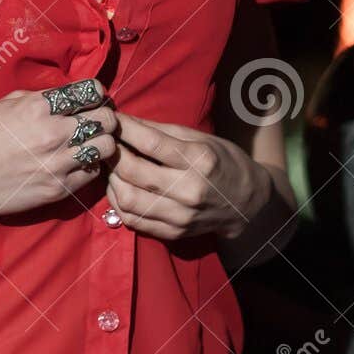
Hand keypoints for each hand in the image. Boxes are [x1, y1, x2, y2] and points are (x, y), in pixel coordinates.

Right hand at [0, 86, 121, 225]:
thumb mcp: (6, 104)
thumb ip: (40, 98)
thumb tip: (70, 98)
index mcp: (38, 106)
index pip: (91, 91)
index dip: (96, 95)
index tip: (92, 101)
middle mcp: (53, 133)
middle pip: (107, 119)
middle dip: (105, 118)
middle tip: (96, 122)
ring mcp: (58, 163)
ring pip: (107, 147)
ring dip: (102, 143)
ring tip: (89, 144)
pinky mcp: (58, 189)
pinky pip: (92, 173)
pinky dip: (89, 166)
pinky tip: (75, 163)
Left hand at [103, 113, 269, 242]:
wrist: (247, 204)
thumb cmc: (222, 162)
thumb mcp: (199, 138)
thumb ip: (160, 131)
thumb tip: (124, 121)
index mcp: (199, 160)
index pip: (150, 143)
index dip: (123, 129)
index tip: (110, 121)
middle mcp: (189, 190)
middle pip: (132, 172)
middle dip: (111, 154)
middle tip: (106, 145)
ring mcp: (180, 215)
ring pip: (126, 199)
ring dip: (111, 180)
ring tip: (112, 167)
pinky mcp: (173, 232)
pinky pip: (132, 219)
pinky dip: (118, 202)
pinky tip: (120, 188)